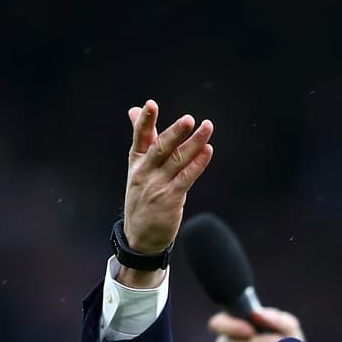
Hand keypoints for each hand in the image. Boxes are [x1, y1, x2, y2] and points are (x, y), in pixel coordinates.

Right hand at [118, 100, 214, 285]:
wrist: (140, 237)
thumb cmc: (142, 197)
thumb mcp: (137, 168)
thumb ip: (142, 139)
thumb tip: (134, 110)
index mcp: (136, 162)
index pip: (139, 138)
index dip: (144, 121)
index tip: (150, 104)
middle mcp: (145, 172)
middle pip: (161, 148)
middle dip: (175, 132)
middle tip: (189, 119)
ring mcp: (158, 186)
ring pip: (177, 161)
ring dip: (194, 144)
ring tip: (206, 128)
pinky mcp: (171, 199)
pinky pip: (186, 178)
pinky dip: (197, 164)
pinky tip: (207, 151)